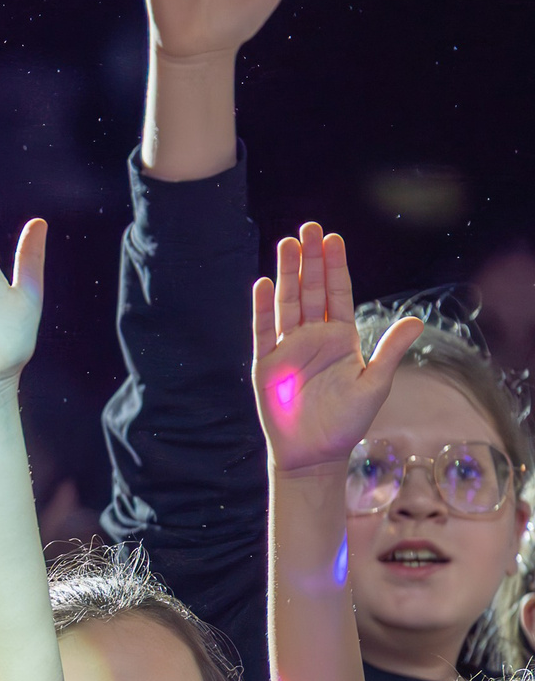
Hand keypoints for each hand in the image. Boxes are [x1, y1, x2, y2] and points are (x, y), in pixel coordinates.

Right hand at [252, 223, 422, 473]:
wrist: (314, 452)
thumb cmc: (347, 421)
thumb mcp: (375, 384)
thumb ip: (390, 350)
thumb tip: (417, 320)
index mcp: (341, 338)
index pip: (338, 293)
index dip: (335, 266)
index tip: (333, 238)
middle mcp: (313, 337)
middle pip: (311, 290)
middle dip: (310, 259)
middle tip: (308, 228)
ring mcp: (288, 348)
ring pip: (287, 302)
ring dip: (287, 274)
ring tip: (286, 244)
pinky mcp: (267, 363)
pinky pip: (263, 330)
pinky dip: (263, 307)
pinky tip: (264, 284)